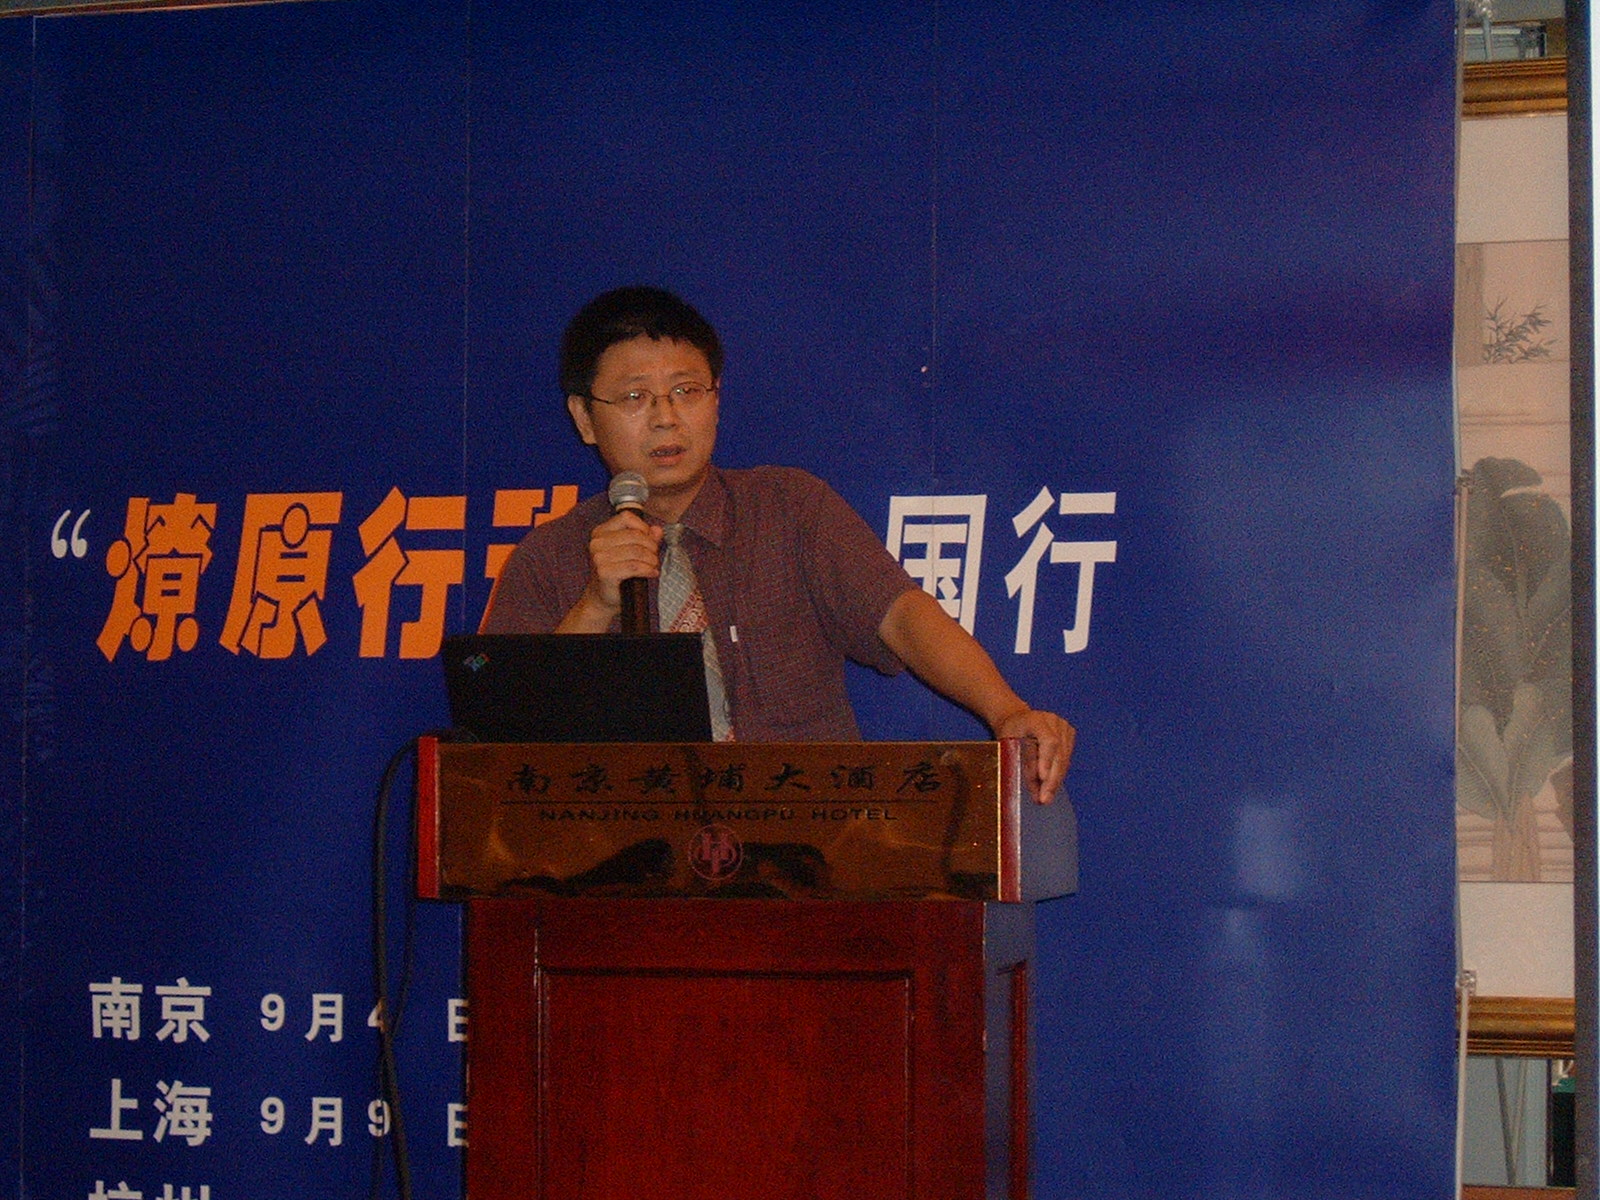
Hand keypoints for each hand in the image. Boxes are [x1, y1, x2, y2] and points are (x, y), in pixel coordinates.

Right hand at [559, 512, 662, 630]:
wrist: (602, 598)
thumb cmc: (617, 573)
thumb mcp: (630, 551)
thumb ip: (645, 538)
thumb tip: (657, 530)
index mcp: (600, 532)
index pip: (626, 517)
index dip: (643, 527)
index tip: (650, 540)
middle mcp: (597, 542)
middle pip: (634, 535)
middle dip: (651, 546)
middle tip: (654, 557)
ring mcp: (599, 557)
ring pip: (637, 551)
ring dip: (651, 559)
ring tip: (653, 566)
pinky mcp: (604, 572)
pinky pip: (634, 566)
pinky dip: (648, 570)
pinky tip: (652, 573)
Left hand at [994, 708, 1074, 804]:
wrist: (1017, 718)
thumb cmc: (1010, 732)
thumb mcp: (1008, 744)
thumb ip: (1021, 763)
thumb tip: (1034, 791)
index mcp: (1036, 719)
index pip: (1048, 741)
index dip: (1047, 761)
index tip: (1043, 778)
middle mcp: (1053, 721)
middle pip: (1059, 753)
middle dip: (1051, 779)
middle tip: (1044, 799)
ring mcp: (1063, 727)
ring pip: (1064, 759)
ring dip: (1055, 780)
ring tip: (1046, 797)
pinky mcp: (1069, 735)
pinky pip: (1066, 759)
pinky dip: (1058, 774)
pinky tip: (1051, 787)